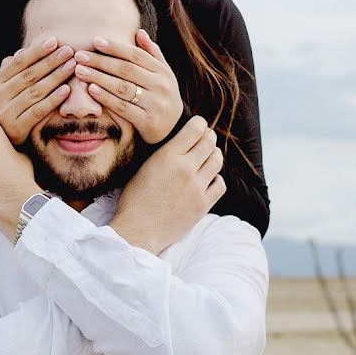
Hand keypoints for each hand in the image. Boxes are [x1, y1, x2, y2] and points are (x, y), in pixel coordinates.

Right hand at [0, 36, 77, 145]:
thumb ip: (13, 71)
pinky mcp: (16, 129)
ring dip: (55, 77)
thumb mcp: (4, 89)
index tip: (55, 41)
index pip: (18, 62)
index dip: (37, 51)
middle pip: (29, 75)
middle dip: (50, 61)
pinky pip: (38, 111)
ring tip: (72, 66)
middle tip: (69, 51)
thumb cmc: (6, 109)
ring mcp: (5, 113)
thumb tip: (23, 50)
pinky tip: (67, 90)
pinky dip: (53, 100)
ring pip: (35, 91)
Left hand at [73, 29, 181, 143]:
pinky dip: (106, 98)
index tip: (95, 41)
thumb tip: (139, 32)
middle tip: (80, 56)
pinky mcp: (148, 121)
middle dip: (101, 61)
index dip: (115, 47)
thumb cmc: (162, 97)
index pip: (136, 55)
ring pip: (123, 87)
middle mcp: (160, 86)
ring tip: (80, 71)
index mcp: (162, 71)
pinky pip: (123, 108)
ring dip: (99, 78)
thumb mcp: (163, 75)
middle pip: (126, 70)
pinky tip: (91, 90)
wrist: (175, 129)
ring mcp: (155, 104)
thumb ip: (152, 54)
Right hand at [109, 116, 225, 254]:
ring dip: (214, 156)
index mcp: (168, 156)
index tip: (198, 126)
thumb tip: (180, 144)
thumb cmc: (134, 199)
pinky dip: (216, 179)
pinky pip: (220, 184)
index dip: (199, 124)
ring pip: (217, 161)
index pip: (195, 129)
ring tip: (208, 157)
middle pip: (210, 142)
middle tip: (205, 140)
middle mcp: (186, 168)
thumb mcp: (144, 167)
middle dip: (208, 137)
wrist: (138, 230)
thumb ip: (165, 154)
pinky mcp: (203, 204)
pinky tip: (207, 180)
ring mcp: (197, 187)